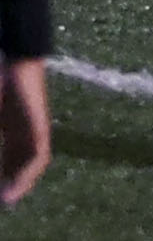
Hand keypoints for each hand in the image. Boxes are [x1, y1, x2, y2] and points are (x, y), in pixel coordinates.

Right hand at [0, 57, 46, 206]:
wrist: (17, 59)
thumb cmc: (2, 81)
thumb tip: (0, 132)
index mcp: (13, 126)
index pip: (12, 156)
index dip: (5, 174)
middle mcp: (27, 129)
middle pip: (24, 162)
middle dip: (13, 182)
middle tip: (4, 201)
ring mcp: (36, 126)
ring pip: (35, 161)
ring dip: (23, 181)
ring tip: (10, 198)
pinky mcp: (40, 123)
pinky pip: (40, 152)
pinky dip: (30, 169)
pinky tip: (21, 182)